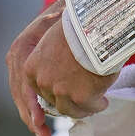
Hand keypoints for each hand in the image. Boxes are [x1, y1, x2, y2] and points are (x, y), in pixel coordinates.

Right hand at [6, 0, 63, 135]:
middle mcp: (15, 59)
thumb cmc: (61, 17)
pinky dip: (32, 112)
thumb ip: (59, 18)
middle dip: (30, 114)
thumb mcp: (59, 17)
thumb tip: (62, 12)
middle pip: (19, 92)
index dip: (31, 100)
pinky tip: (40, 127)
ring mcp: (18, 67)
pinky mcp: (25, 74)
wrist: (57, 12)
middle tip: (41, 132)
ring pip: (21, 98)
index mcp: (21, 47)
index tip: (39, 116)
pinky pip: (25, 97)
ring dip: (31, 118)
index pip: (23, 79)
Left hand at [23, 19, 116, 135]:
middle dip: (69, 100)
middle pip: (55, 100)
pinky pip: (90, 108)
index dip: (55, 90)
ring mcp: (61, 92)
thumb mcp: (53, 40)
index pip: (40, 88)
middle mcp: (43, 82)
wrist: (94, 26)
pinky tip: (104, 100)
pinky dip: (97, 105)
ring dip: (84, 107)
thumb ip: (50, 60)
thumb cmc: (77, 27)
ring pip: (71, 109)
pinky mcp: (81, 98)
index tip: (67, 90)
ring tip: (96, 100)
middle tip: (83, 97)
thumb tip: (59, 68)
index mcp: (31, 68)